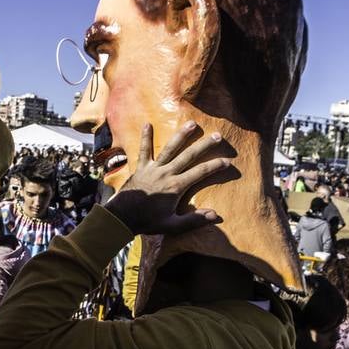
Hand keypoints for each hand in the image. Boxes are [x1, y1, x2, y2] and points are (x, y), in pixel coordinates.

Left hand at [103, 122, 233, 235]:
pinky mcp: (140, 167)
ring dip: (181, 135)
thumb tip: (215, 216)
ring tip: (191, 123)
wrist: (121, 217)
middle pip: (189, 156)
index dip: (215, 166)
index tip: (228, 160)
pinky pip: (143, 150)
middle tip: (218, 136)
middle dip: (204, 145)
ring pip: (170, 148)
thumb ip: (194, 220)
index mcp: (176, 186)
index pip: (200, 173)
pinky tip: (147, 124)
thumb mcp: (172, 225)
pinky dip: (145, 137)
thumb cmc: (147, 222)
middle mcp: (166, 173)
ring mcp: (153, 168)